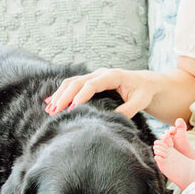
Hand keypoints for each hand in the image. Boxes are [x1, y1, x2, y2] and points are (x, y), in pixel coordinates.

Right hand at [44, 68, 158, 117]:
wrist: (145, 83)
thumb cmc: (143, 92)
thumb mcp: (140, 101)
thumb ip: (128, 110)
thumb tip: (113, 119)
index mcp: (113, 76)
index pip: (93, 84)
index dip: (81, 95)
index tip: (72, 107)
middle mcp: (100, 73)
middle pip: (78, 82)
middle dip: (65, 96)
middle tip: (54, 111)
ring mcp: (94, 76)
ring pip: (72, 82)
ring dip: (60, 95)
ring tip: (49, 109)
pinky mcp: (90, 81)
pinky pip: (72, 85)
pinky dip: (61, 93)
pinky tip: (50, 102)